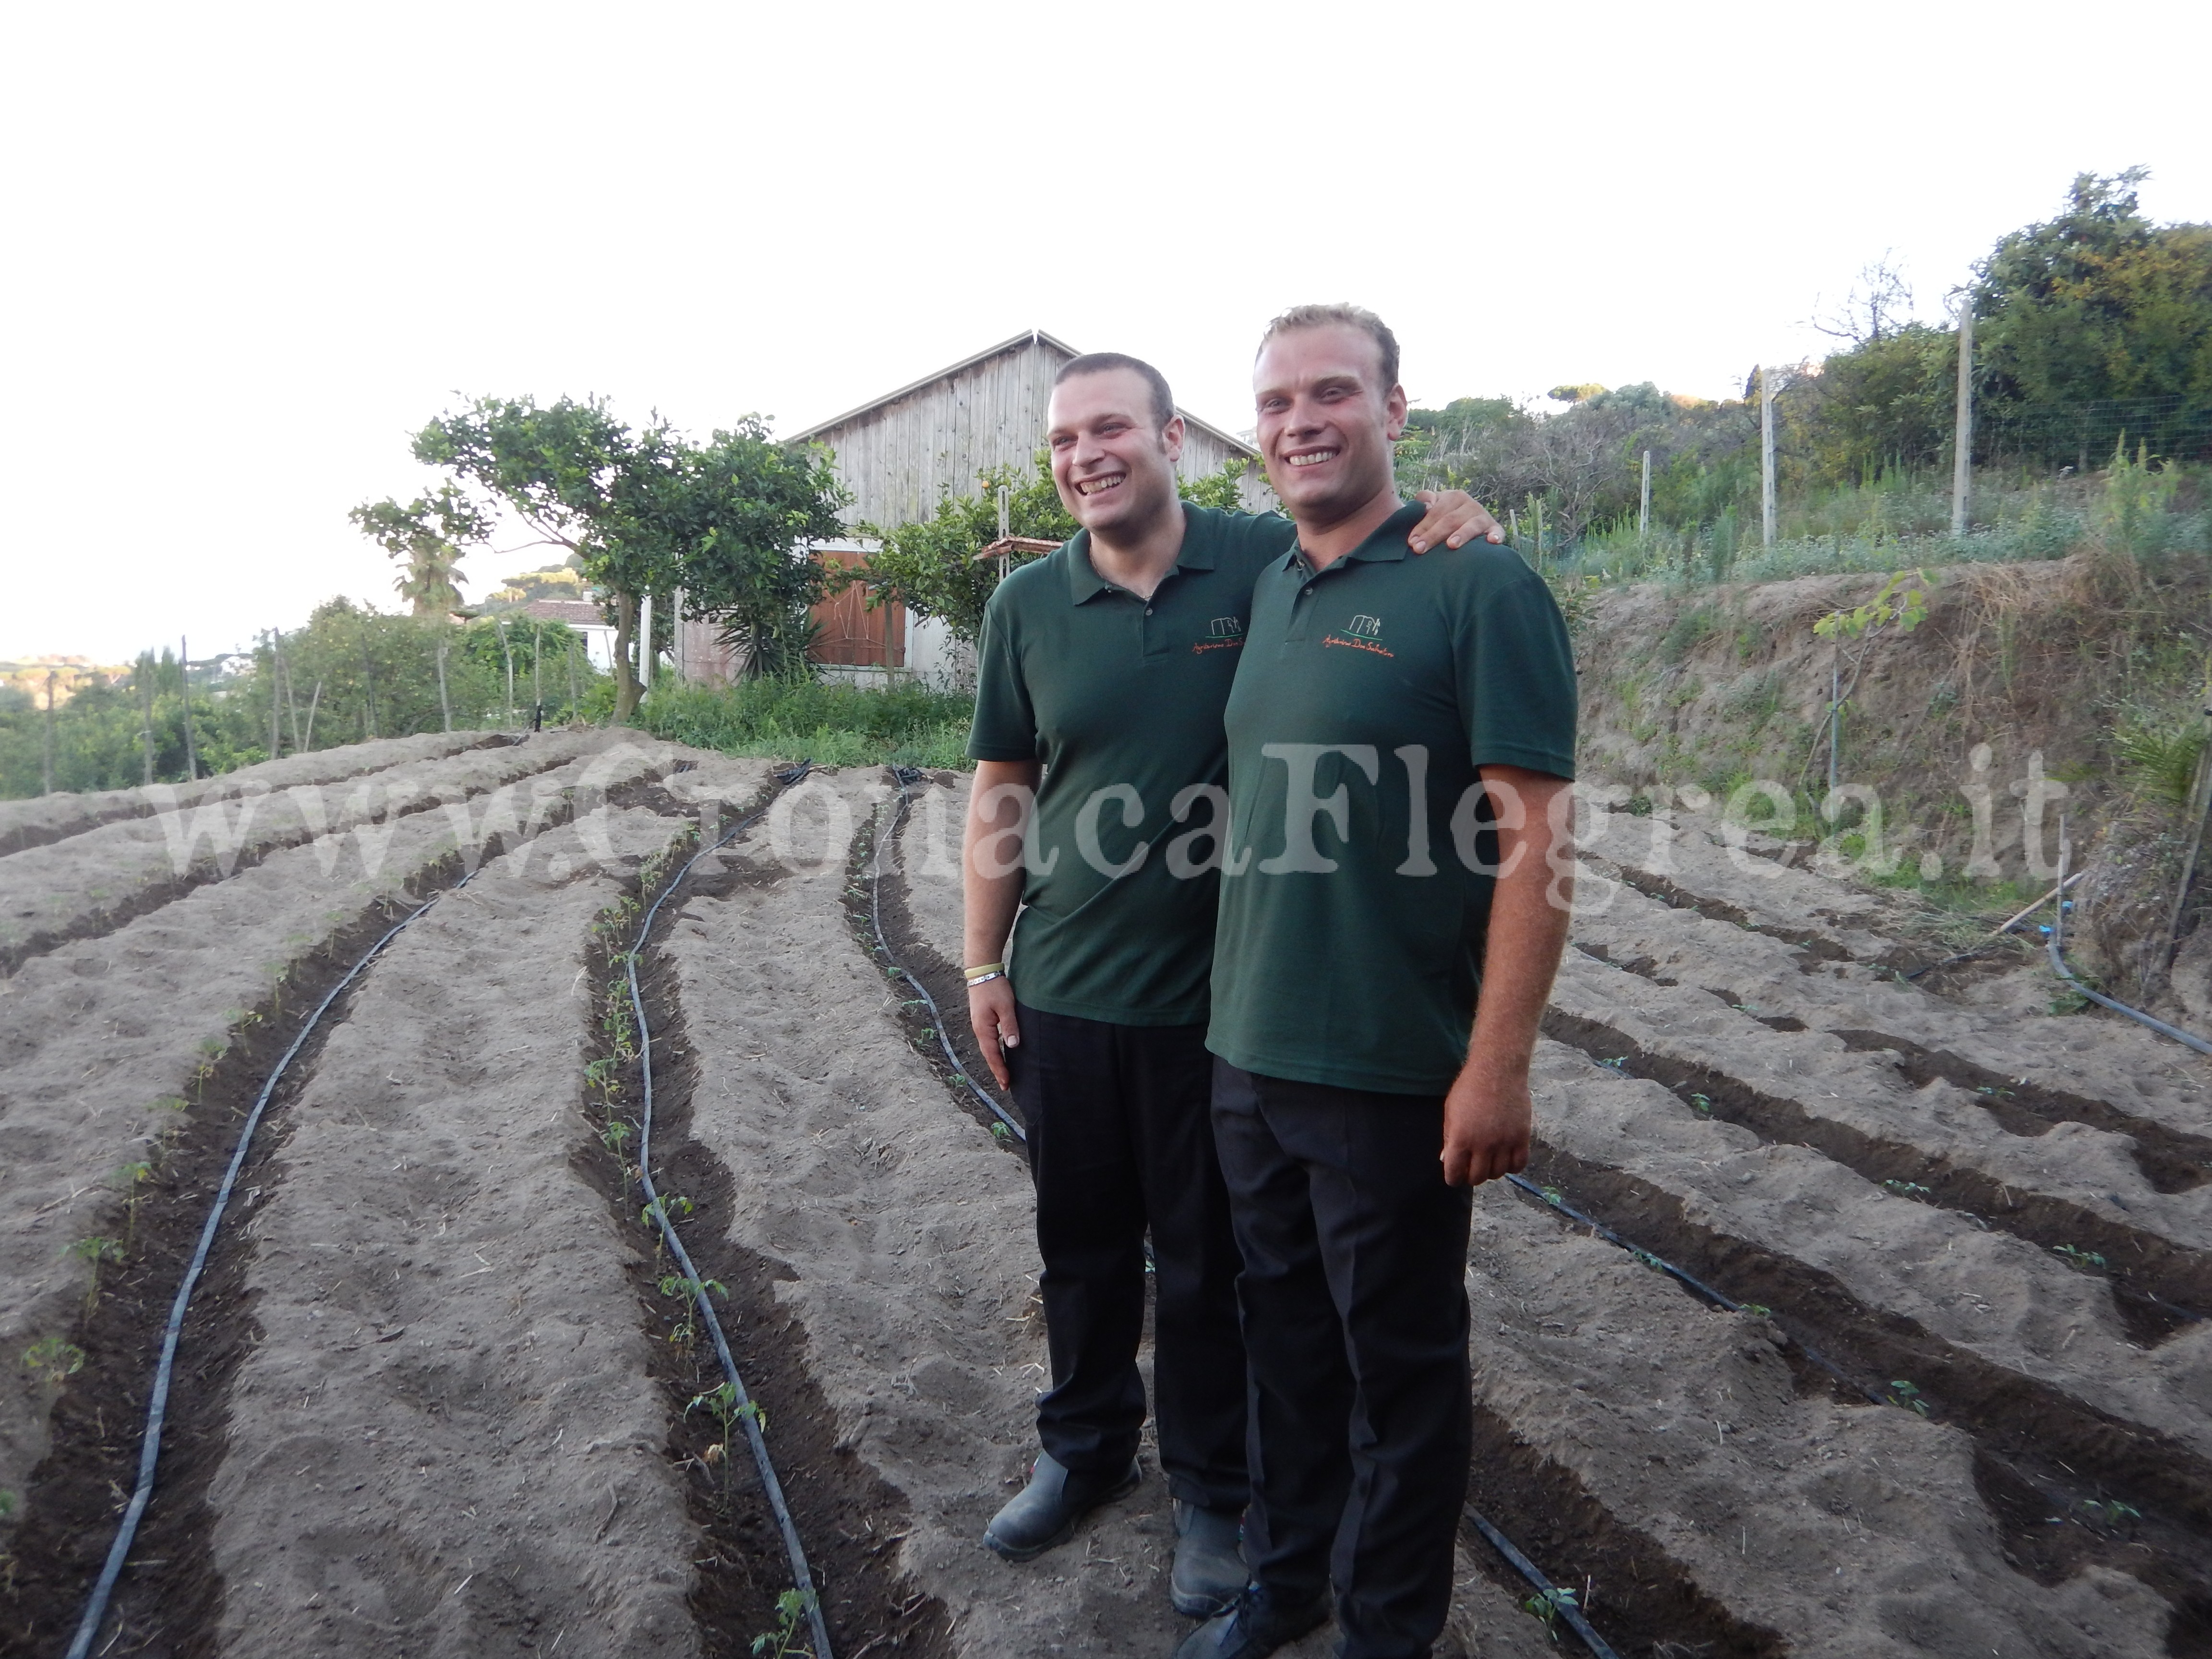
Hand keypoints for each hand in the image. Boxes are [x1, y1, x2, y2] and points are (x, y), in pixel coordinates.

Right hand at [969, 976, 1020, 1089]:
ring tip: (1003, 1073)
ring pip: (988, 1048)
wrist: (982, 971)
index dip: (1000, 1069)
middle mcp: (979, 1030)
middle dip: (997, 1070)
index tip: (1006, 1083)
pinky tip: (1000, 1053)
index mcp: (983, 1029)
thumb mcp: (1005, 1006)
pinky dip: (994, 1051)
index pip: (992, 1054)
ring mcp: (979, 1025)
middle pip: (988, 1054)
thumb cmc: (994, 987)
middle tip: (1005, 1085)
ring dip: (995, 1061)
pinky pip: (988, 1040)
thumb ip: (1009, 1025)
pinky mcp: (982, 1020)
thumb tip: (1012, 1045)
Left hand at [1407, 489, 1504, 553]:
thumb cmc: (1445, 515)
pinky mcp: (1495, 528)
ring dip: (1462, 534)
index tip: (1411, 541)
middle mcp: (1470, 504)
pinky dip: (1496, 536)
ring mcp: (1483, 516)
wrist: (1469, 519)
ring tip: (1451, 545)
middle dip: (1434, 535)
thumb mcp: (1434, 504)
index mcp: (1454, 496)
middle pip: (1450, 520)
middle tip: (1420, 549)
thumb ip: (1425, 499)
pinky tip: (1492, 541)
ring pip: (1472, 525)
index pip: (1436, 511)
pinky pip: (1497, 531)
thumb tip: (1427, 504)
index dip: (1423, 526)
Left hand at [1439, 1065, 1531, 1186]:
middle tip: (1472, 1168)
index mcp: (1460, 1138)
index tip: (1455, 1176)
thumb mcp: (1451, 1112)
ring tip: (1489, 1160)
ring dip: (1491, 1171)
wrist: (1497, 1070)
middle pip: (1477, 1177)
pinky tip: (1506, 1158)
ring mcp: (1504, 1142)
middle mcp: (1482, 1144)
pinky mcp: (1522, 1138)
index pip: (1454, 1173)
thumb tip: (1447, 1159)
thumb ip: (1449, 1138)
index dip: (1453, 1178)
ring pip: (1498, 1173)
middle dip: (1471, 1176)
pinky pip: (1518, 1165)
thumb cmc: (1469, 1088)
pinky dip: (1511, 1166)